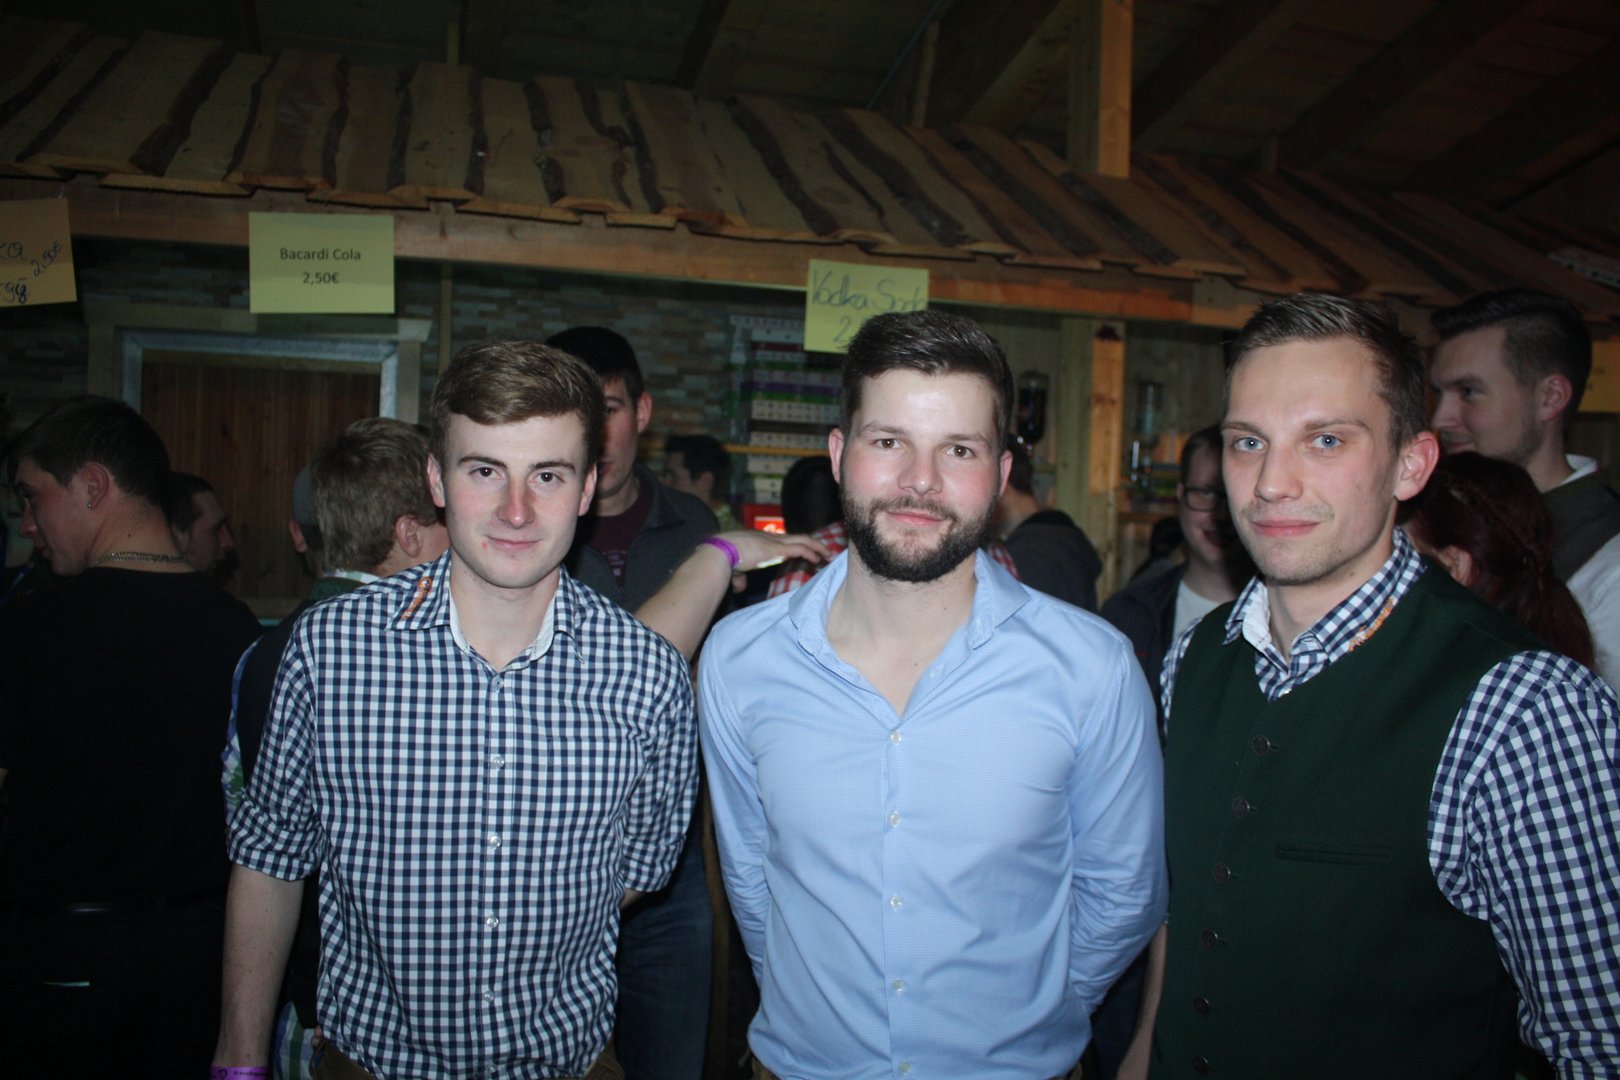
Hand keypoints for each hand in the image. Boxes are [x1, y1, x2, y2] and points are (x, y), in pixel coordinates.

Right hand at [713, 530, 829, 574]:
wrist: (720, 551)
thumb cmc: (723, 558)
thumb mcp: (734, 568)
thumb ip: (740, 577)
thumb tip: (739, 586)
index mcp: (760, 540)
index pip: (784, 541)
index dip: (796, 547)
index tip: (805, 554)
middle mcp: (770, 537)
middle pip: (797, 537)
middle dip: (812, 544)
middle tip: (824, 553)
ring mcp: (774, 541)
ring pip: (803, 540)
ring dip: (817, 548)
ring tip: (828, 556)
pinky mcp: (777, 548)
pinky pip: (800, 548)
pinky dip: (811, 553)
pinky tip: (818, 560)